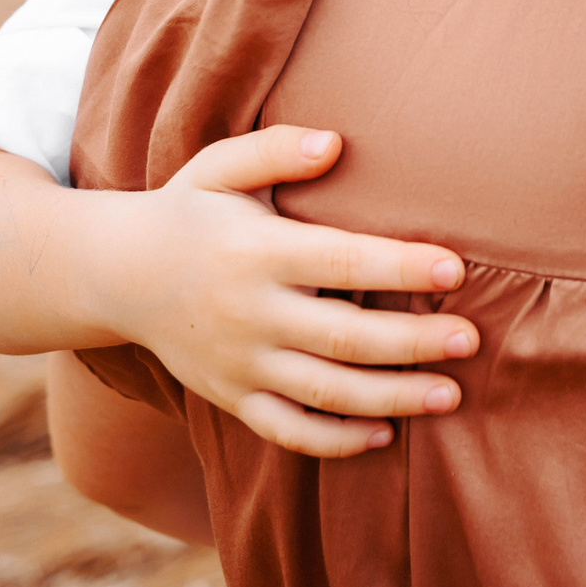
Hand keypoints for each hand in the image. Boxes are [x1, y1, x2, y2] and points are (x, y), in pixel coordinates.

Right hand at [82, 126, 481, 458]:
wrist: (116, 275)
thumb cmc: (189, 211)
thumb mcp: (219, 167)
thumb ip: (275, 149)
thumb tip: (335, 144)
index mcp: (256, 252)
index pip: (341, 262)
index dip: (400, 268)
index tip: (455, 269)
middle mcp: (249, 314)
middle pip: (344, 338)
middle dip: (412, 343)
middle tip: (469, 340)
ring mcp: (239, 364)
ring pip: (325, 393)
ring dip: (392, 397)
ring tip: (450, 394)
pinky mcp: (231, 398)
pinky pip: (288, 431)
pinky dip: (336, 442)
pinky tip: (385, 435)